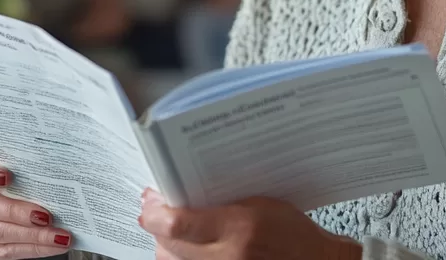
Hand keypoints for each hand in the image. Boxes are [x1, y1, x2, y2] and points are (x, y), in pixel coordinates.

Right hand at [0, 161, 73, 258]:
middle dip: (16, 210)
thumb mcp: (14, 192)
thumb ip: (21, 184)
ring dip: (33, 234)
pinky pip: (8, 252)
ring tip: (58, 234)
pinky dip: (35, 248)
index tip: (6, 175)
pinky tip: (54, 244)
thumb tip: (50, 176)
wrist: (13, 239)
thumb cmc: (14, 208)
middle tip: (44, 215)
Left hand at [138, 187, 361, 259]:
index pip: (178, 224)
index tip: (151, 200)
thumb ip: (222, 200)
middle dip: (157, 225)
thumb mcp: (261, 203)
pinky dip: (179, 258)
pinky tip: (185, 248)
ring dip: (165, 244)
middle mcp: (228, 258)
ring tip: (173, 228)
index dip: (156, 212)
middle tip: (157, 208)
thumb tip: (183, 193)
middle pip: (167, 244)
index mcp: (240, 230)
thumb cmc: (295, 235)